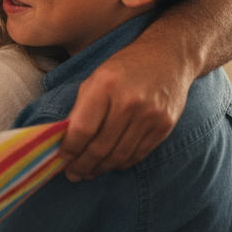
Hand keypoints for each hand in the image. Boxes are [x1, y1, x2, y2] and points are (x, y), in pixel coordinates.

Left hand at [59, 37, 189, 179]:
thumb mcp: (96, 77)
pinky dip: (121, 164)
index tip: (63, 158)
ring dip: (100, 169)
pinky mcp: (164, 126)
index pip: (83, 129)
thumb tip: (66, 140)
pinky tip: (110, 165)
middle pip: (100, 146)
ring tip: (89, 173)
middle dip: (82, 165)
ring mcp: (149, 116)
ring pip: (119, 155)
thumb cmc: (125, 67)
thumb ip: (82, 107)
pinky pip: (138, 154)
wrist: (169, 56)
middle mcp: (129, 102)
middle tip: (73, 174)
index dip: (70, 149)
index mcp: (105, 85)